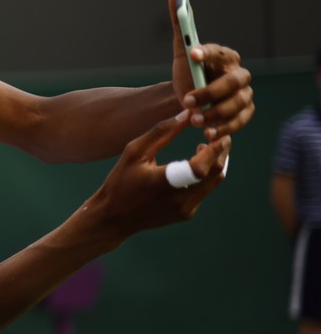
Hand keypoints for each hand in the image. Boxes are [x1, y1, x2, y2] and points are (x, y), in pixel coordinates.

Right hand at [90, 109, 230, 237]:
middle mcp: (178, 200)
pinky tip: (194, 166)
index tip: (219, 133)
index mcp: (162, 183)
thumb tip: (188, 115)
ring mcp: (184, 209)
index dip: (215, 149)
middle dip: (220, 151)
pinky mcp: (187, 214)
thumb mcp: (133, 153)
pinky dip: (205, 175)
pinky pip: (205, 190)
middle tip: (218, 135)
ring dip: (215, 162)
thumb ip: (161, 132)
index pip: (199, 168)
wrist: (114, 218)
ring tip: (207, 147)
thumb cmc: (120, 181)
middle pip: (214, 172)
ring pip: (214, 181)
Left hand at [166, 0, 253, 141]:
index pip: (218, 51)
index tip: (191, 54)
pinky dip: (223, 128)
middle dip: (210, 92)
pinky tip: (206, 133)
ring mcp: (244, 95)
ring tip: (194, 119)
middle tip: (188, 100)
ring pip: (236, 104)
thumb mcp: (180, 50)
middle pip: (233, 82)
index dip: (206, 52)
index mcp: (225, 56)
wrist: (188, 98)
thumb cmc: (188, 71)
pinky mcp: (243, 114)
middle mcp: (239, 74)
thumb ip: (180, 24)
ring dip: (215, 113)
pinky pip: (238, 122)